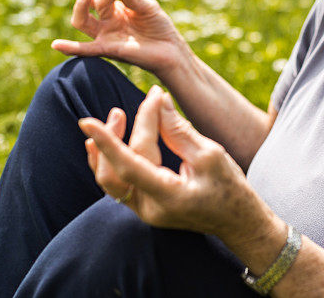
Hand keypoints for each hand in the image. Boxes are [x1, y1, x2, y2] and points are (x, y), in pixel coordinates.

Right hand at [51, 0, 187, 75]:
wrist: (170, 50)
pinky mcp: (109, 49)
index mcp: (115, 8)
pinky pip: (86, 49)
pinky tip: (56, 45)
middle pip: (88, 5)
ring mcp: (106, 35)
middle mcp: (106, 21)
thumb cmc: (158, 26)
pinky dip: (70, 48)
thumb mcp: (146, 6)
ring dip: (81, 7)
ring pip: (82, 22)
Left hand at [78, 86, 279, 246]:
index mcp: (168, 196)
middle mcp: (149, 208)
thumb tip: (158, 101)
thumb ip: (179, 130)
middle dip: (120, 132)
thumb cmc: (229, 188)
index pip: (128, 166)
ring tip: (117, 115)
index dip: (107, 142)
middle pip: (119, 166)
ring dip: (109, 146)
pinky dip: (109, 159)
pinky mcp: (143, 204)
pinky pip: (116, 182)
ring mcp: (143, 209)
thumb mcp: (210, 155)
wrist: (236, 222)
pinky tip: (101, 142)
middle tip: (135, 103)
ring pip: (110, 177)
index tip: (86, 121)